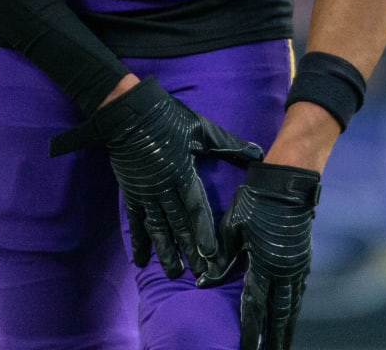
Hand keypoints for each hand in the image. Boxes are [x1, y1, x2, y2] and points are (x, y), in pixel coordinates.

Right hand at [50, 77, 260, 278]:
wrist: (129, 112)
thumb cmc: (168, 118)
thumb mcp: (201, 129)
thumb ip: (228, 144)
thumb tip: (257, 152)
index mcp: (182, 172)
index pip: (195, 208)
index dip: (203, 232)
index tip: (211, 253)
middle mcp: (164, 188)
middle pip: (178, 224)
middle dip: (189, 250)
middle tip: (198, 272)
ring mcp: (146, 192)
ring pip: (157, 227)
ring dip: (165, 251)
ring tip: (172, 272)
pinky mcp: (132, 192)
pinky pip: (135, 221)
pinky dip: (138, 240)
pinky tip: (140, 260)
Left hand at [203, 162, 321, 349]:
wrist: (287, 180)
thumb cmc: (255, 200)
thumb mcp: (231, 227)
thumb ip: (220, 258)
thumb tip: (202, 281)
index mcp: (263, 263)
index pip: (255, 305)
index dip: (250, 329)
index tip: (246, 349)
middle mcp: (284, 269)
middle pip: (279, 313)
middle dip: (273, 338)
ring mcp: (296, 265)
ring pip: (292, 305)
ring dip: (286, 327)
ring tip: (282, 345)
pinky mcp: (303, 258)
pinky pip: (299, 291)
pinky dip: (294, 308)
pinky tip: (290, 316)